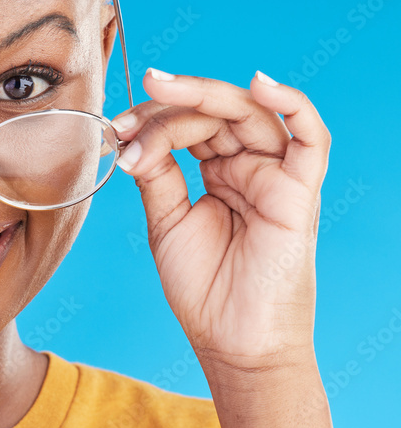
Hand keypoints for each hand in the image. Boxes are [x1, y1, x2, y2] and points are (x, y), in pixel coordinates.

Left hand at [110, 68, 330, 371]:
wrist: (232, 343)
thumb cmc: (204, 288)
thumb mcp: (166, 221)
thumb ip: (157, 175)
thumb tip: (132, 136)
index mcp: (220, 171)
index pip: (190, 124)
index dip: (152, 119)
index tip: (115, 130)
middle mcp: (250, 167)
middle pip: (216, 112)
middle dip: (169, 103)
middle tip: (132, 106)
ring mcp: (276, 177)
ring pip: (249, 114)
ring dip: (203, 96)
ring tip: (161, 89)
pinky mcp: (299, 194)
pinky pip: (311, 140)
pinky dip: (293, 105)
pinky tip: (261, 84)